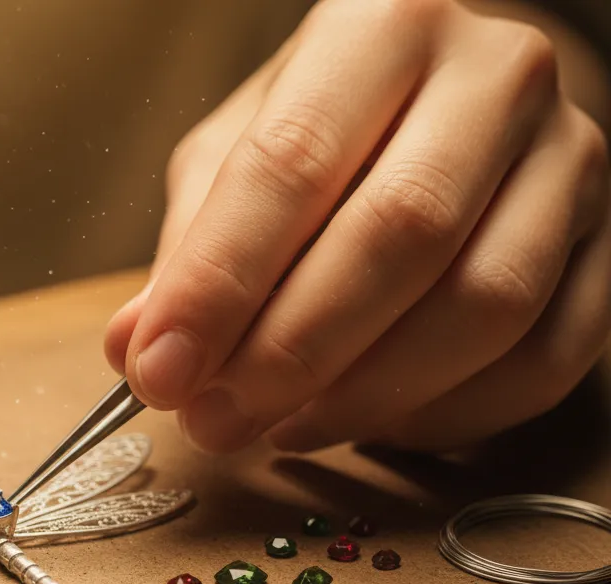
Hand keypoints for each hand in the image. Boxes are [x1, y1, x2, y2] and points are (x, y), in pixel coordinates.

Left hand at [106, 0, 610, 451]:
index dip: (219, 283)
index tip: (160, 371)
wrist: (458, 108)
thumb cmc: (328, 132)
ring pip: (484, 305)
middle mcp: (496, 77)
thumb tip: (135, 347)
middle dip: (289, 352)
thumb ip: (189, 247)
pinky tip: (370, 425)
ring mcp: (572, 161)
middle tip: (213, 420)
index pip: (292, 162)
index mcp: (383, 26)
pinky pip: (544, 360)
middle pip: (398, 235)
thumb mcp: (232, 156)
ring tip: (279, 428)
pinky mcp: (610, 247)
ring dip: (366, 394)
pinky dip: (446, 415)